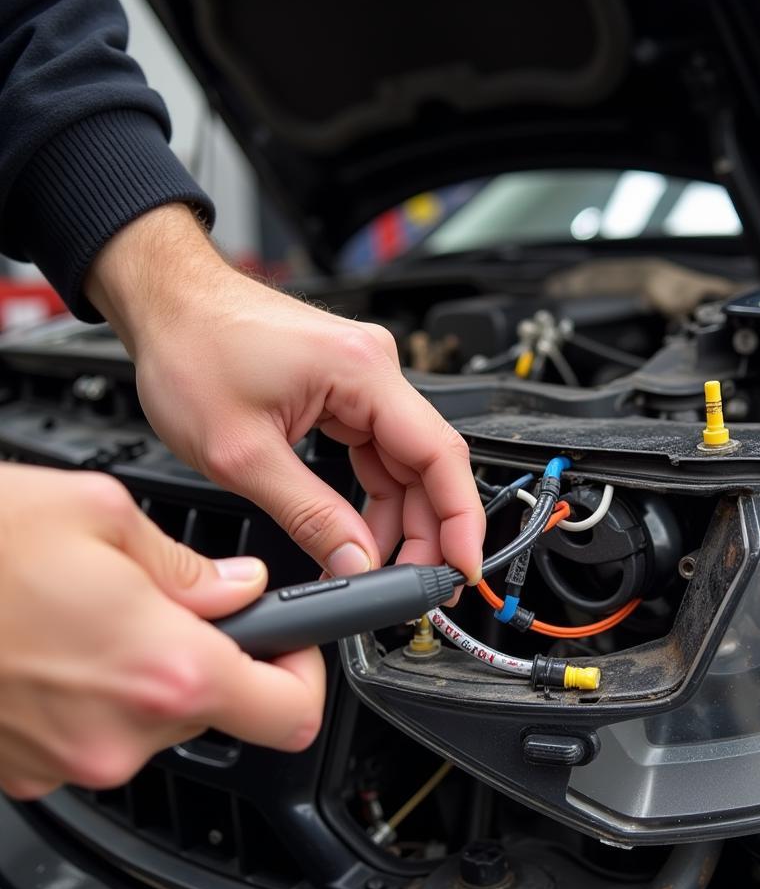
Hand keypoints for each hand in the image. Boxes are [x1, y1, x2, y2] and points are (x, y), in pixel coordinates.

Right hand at [0, 464, 324, 799]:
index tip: (295, 644)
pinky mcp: (23, 770)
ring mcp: (66, 762)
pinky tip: (59, 644)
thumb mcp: (99, 514)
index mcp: (164, 670)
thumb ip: (190, 567)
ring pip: (152, 723)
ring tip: (98, 615)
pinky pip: (92, 734)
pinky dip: (95, 695)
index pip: (290, 711)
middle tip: (177, 606)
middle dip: (215, 659)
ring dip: (148, 674)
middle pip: (219, 713)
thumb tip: (242, 586)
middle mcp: (120, 735)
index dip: (305, 675)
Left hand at [85, 205, 484, 582]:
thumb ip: (308, 515)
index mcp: (362, 370)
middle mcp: (375, 368)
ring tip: (374, 568)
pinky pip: (377, 454)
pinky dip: (373, 497)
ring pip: (404, 465)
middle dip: (426, 531)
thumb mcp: (242, 454)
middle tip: (415, 585)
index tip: (463, 565)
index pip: (439, 454)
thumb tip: (355, 562)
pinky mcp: (346, 390)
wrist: (165, 303)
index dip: (460, 519)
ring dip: (397, 520)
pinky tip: (358, 532)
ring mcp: (363, 379)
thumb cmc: (190, 348)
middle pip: (427, 465)